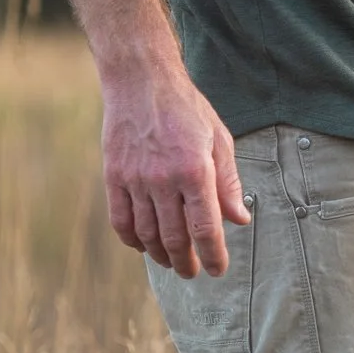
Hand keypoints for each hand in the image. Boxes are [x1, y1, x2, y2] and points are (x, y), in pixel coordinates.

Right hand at [55, 0, 250, 277]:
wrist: (141, 81)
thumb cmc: (186, 109)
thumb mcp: (219, 140)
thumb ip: (229, 183)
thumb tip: (239, 219)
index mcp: (195, 170)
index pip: (206, 228)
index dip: (213, 255)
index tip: (218, 269)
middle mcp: (164, 179)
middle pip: (174, 238)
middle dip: (186, 262)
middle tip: (193, 271)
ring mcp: (135, 179)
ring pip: (147, 234)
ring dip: (161, 255)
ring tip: (172, 261)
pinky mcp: (114, 176)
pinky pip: (121, 221)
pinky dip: (132, 240)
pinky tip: (144, 245)